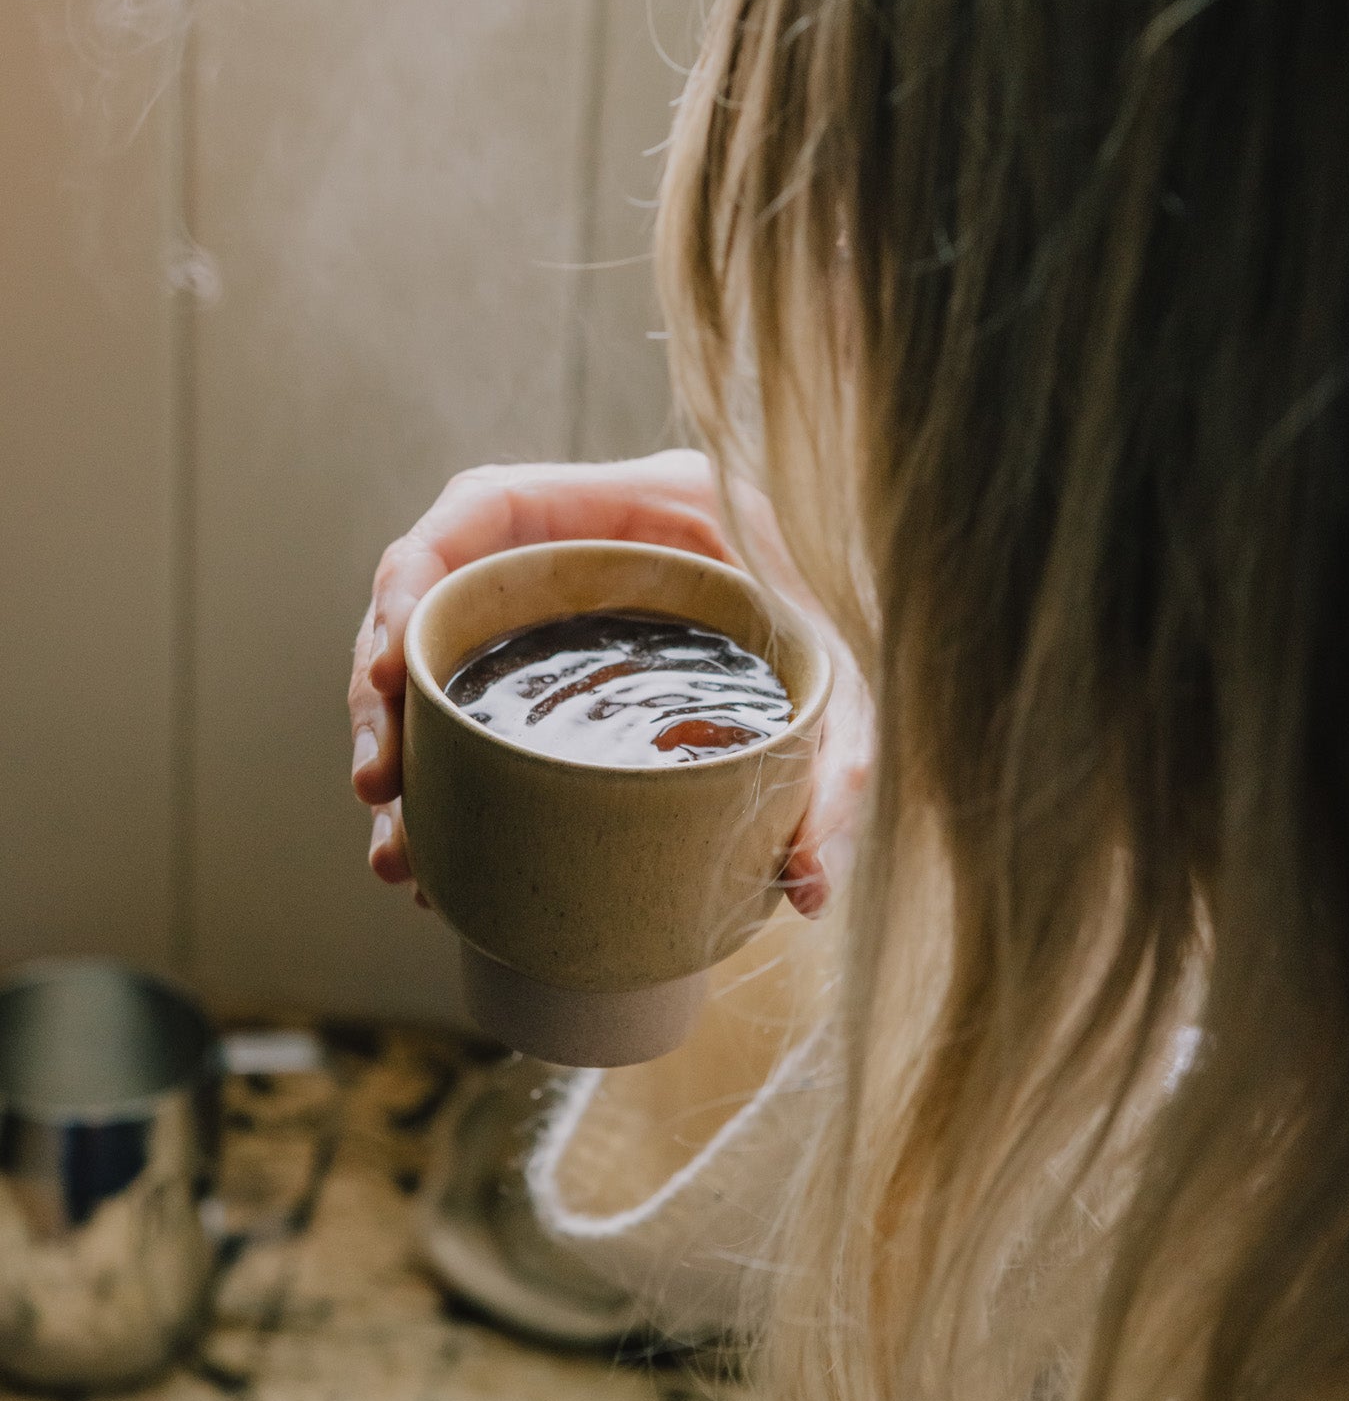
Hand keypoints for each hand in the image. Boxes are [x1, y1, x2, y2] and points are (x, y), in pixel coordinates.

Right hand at [348, 450, 869, 915]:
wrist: (918, 607)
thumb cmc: (879, 615)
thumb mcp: (859, 684)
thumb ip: (838, 771)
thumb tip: (804, 892)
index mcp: (648, 507)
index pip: (484, 509)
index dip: (412, 581)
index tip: (380, 668)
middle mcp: (600, 548)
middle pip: (440, 597)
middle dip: (388, 696)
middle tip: (378, 795)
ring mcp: (583, 607)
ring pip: (450, 662)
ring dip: (408, 751)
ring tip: (400, 854)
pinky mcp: (586, 665)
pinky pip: (492, 702)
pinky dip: (455, 771)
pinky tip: (448, 849)